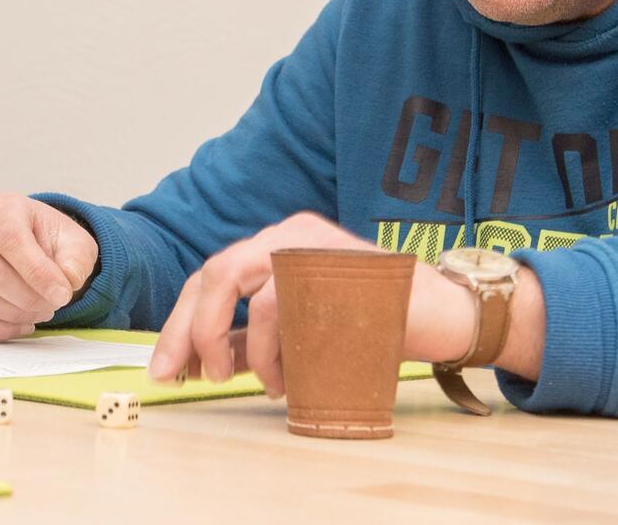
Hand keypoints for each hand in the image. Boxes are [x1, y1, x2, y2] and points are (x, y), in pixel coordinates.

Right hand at [0, 193, 97, 339]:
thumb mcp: (75, 244)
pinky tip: (19, 325)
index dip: (37, 273)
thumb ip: (76, 261)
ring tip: (38, 313)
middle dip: (25, 298)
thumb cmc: (50, 241)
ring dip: (10, 314)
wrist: (30, 243)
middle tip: (51, 307)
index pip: (10, 240)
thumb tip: (67, 282)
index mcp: (3, 204)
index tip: (62, 295)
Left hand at [148, 211, 545, 394]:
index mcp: (280, 240)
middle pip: (217, 273)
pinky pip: (289, 308)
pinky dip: (278, 352)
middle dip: (192, 330)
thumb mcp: (305, 328)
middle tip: (185, 376)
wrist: (449, 314)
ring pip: (246, 287)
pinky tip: (287, 380)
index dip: (182, 322)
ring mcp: (318, 246)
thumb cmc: (377, 322)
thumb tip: (207, 359)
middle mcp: (293, 233)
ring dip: (237, 345)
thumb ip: (258, 338)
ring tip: (258, 384)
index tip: (167, 367)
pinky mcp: (339, 268)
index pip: (212, 274)